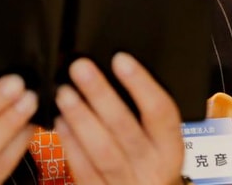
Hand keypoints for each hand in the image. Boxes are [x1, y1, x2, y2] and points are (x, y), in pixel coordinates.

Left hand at [54, 52, 183, 184]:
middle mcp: (151, 167)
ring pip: (102, 150)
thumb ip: (144, 113)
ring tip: (65, 93)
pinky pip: (84, 170)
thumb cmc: (151, 162)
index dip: (141, 83)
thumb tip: (117, 68)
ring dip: (81, 118)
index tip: (121, 59)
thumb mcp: (159, 140)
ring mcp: (126, 183)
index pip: (160, 112)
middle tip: (80, 68)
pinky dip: (71, 144)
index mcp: (170, 148)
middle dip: (100, 94)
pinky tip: (61, 121)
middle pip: (125, 128)